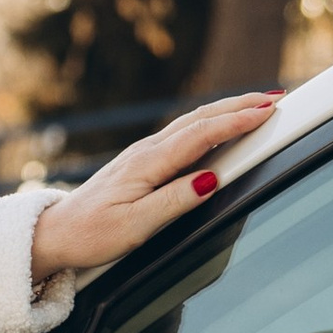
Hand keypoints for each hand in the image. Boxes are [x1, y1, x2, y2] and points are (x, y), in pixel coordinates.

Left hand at [26, 94, 280, 286]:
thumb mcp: (135, 226)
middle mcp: (147, 151)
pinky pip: (183, 134)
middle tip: (276, 98)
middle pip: (200, 119)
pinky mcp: (143, 162)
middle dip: (240, 105)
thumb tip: (211, 179)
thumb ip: (175, 201)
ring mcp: (144, 153)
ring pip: (192, 122)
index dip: (236, 121)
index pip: (201, 134)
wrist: (56, 233)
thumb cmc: (92, 234)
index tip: (267, 111)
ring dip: (227, 110)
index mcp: (148, 163)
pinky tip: (221, 125)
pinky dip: (210, 123)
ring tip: (258, 104)